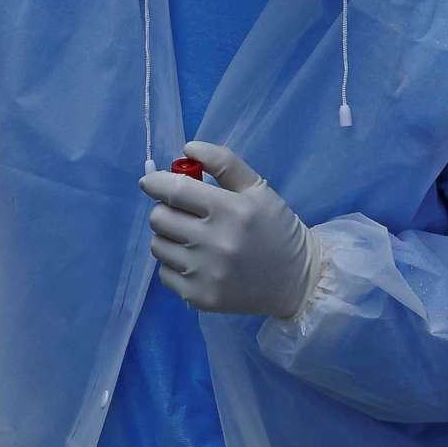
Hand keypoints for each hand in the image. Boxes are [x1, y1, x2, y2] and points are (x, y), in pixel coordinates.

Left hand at [139, 141, 322, 318]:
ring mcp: (206, 274)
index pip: (175, 190)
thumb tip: (187, 148)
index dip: (155, 182)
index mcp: (231, 210)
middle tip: (181, 212)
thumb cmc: (275, 228)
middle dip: (165, 209)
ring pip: (158, 245)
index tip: (151, 182)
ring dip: (168, 237)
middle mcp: (216, 243)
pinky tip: (196, 261)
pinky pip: (164, 273)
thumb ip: (223, 162)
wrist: (296, 281)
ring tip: (190, 237)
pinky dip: (174, 264)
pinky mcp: (200, 297)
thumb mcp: (257, 188)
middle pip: (159, 218)